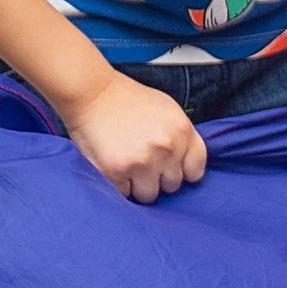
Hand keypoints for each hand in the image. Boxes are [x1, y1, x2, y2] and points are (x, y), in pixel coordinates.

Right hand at [59, 72, 206, 202]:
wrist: (91, 92)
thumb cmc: (126, 100)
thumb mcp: (165, 110)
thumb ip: (180, 137)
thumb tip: (186, 166)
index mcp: (182, 130)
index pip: (196, 170)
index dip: (182, 171)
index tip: (171, 168)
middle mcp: (166, 147)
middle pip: (172, 186)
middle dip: (158, 177)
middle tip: (141, 159)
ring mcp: (142, 161)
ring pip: (149, 195)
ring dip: (138, 185)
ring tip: (127, 164)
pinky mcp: (117, 171)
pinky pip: (125, 194)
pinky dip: (118, 184)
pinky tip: (113, 164)